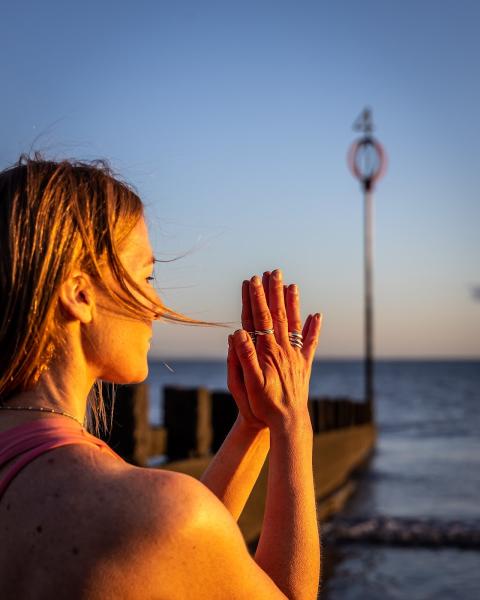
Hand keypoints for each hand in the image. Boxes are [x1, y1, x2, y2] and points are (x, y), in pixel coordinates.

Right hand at [228, 269, 321, 429]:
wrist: (288, 422)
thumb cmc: (265, 405)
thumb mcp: (249, 384)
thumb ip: (244, 357)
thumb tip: (238, 333)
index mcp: (268, 351)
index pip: (261, 318)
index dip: (256, 298)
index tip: (253, 280)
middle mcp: (284, 349)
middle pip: (279, 314)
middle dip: (274, 292)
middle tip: (273, 272)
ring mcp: (296, 355)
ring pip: (295, 323)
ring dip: (293, 303)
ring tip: (292, 285)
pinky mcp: (304, 364)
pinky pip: (310, 342)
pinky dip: (314, 327)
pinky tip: (317, 314)